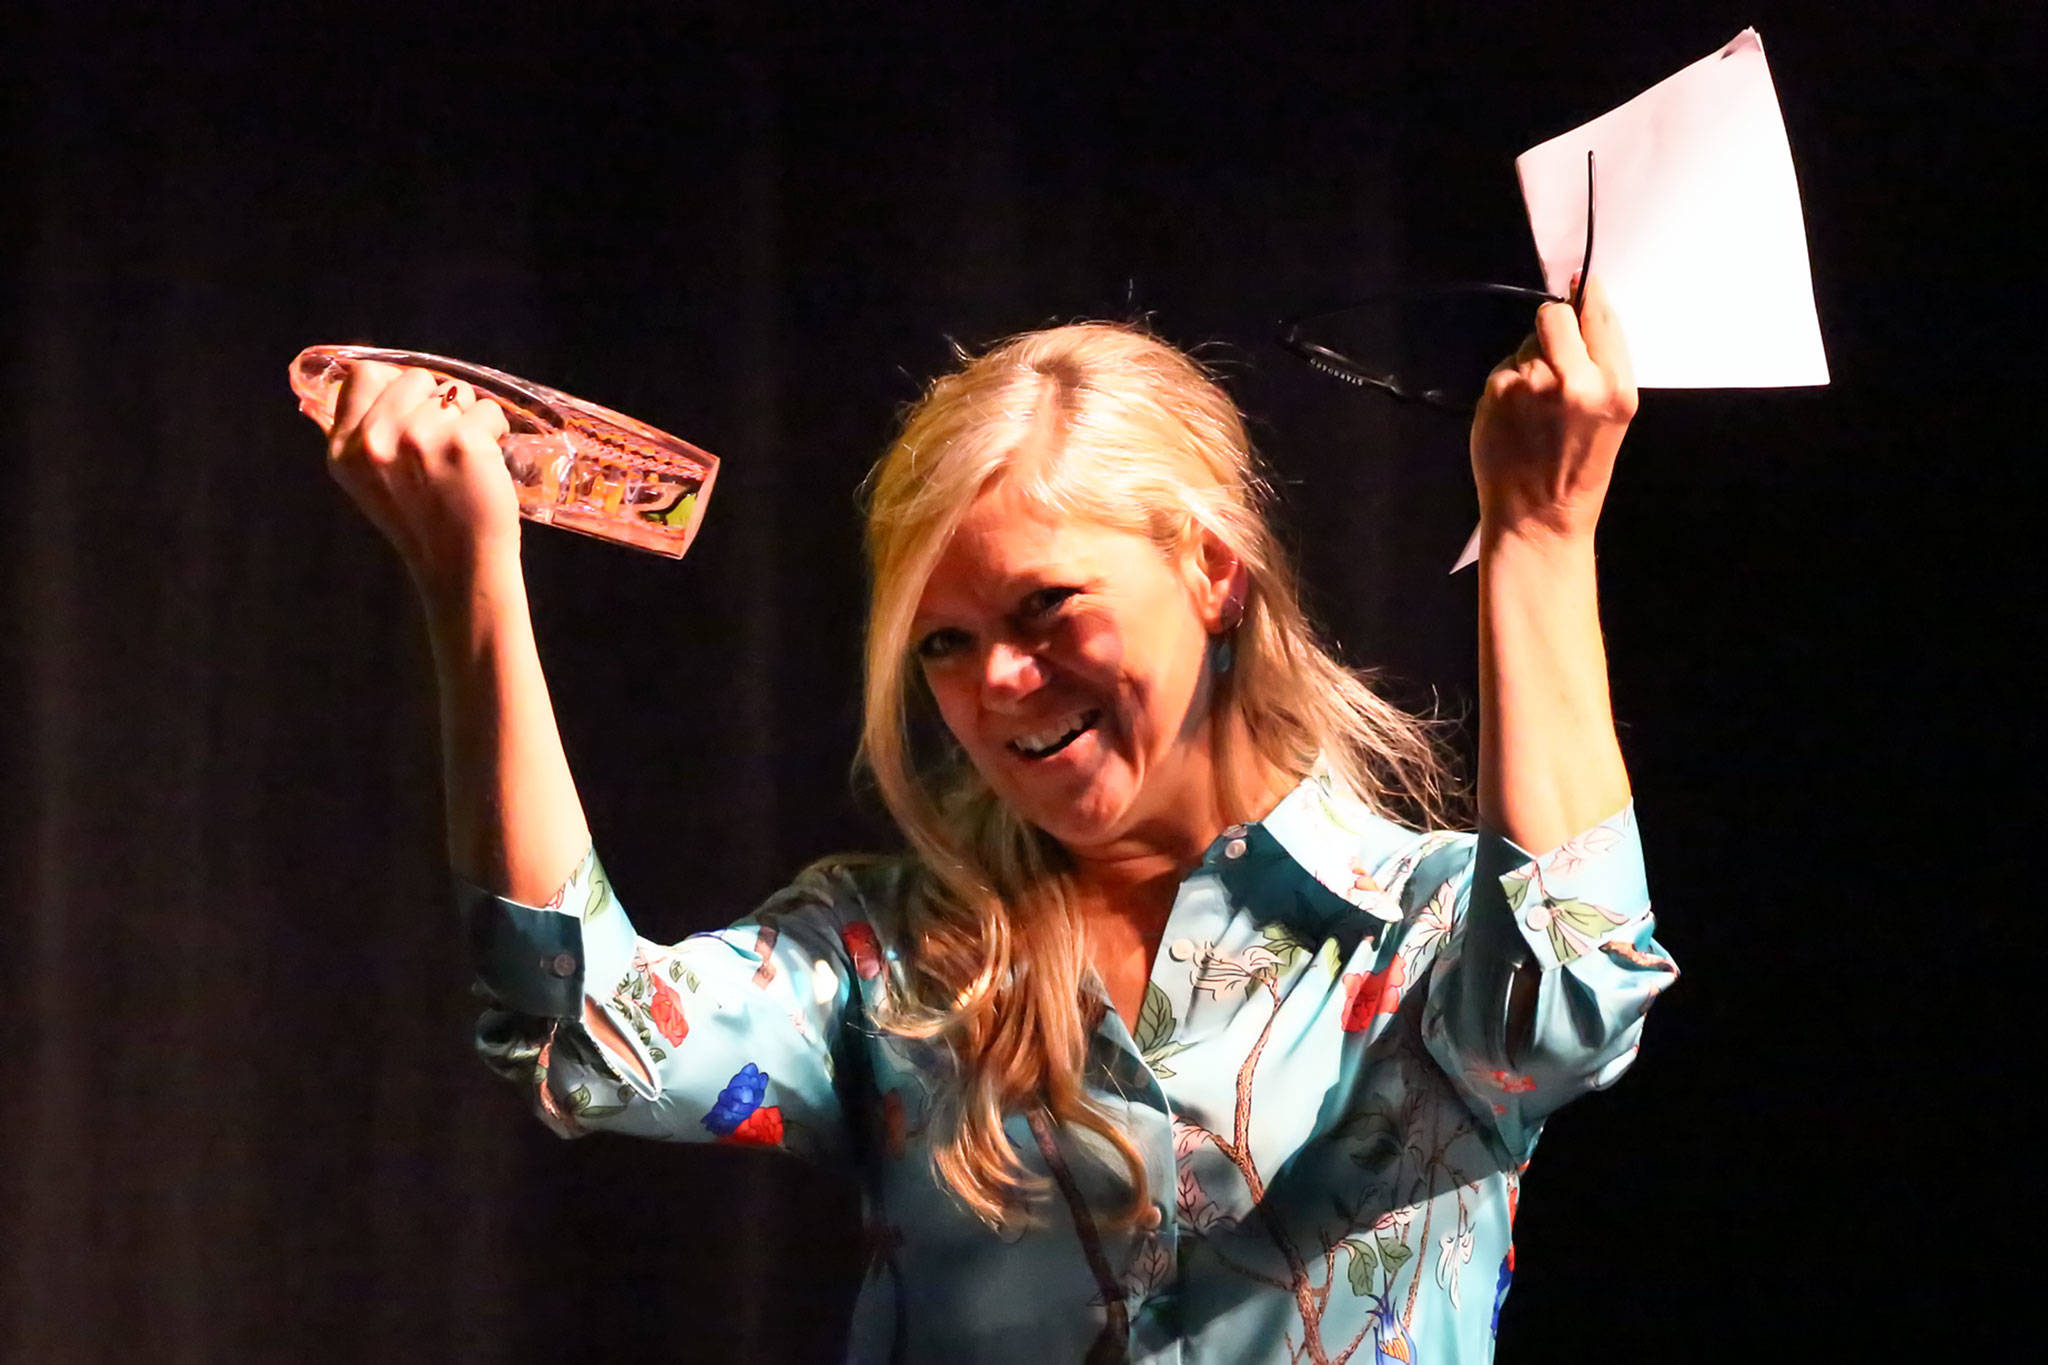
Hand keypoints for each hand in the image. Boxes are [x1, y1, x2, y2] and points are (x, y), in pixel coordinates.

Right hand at [325, 362, 519, 590]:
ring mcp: (418, 438)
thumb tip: (379, 378)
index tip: (416, 405)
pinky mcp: (462, 443)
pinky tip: (486, 461)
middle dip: (437, 401)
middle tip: (445, 443)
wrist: (459, 566)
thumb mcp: (371, 478)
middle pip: (415, 378)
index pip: (364, 375)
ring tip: (463, 458)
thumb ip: (367, 431)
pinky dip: (495, 430)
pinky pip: (488, 410)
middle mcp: (375, 441)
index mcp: (344, 448)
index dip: (396, 383)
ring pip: (456, 392)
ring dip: (469, 417)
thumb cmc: (424, 520)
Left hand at [1469, 275, 1636, 546]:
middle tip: (1555, 369)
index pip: (1597, 314)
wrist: (1539, 515)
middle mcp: (1572, 380)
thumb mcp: (1614, 411)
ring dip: (1530, 364)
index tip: (1581, 286)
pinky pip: (1504, 368)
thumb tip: (1586, 294)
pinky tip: (1517, 417)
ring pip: (1526, 344)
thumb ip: (1602, 353)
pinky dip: (1508, 385)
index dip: (1585, 296)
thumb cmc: (1578, 467)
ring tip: (1538, 409)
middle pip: (1554, 315)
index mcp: (1612, 385)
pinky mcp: (1497, 392)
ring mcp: (1530, 384)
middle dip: (1553, 331)